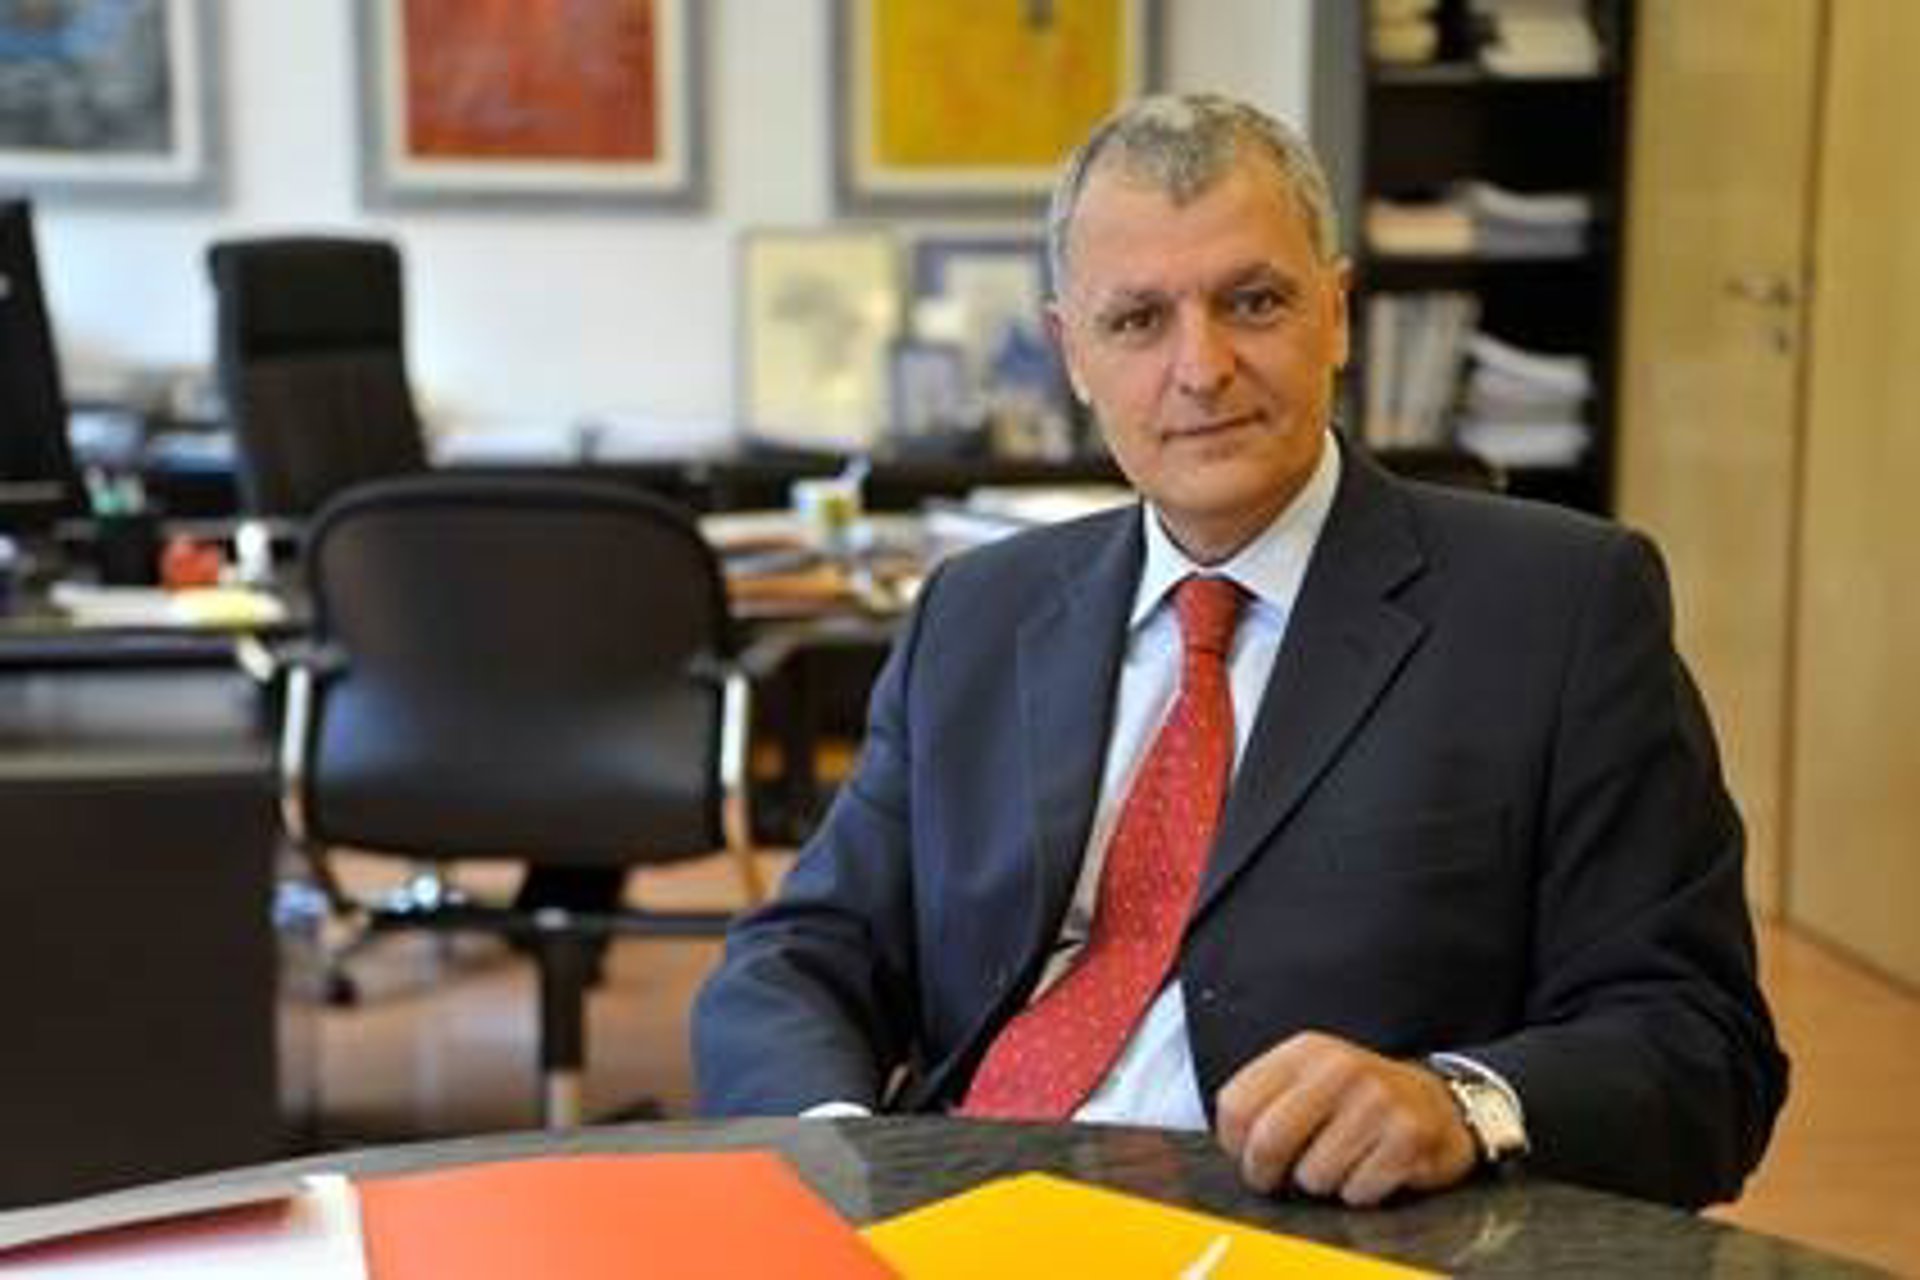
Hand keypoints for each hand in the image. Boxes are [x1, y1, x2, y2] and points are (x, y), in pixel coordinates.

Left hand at [1214, 1030, 1477, 1206]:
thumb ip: (1267, 1102)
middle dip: (1264, 1174)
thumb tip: (1231, 1146)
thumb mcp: (1310, 1081)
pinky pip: (1357, 1190)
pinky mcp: (1407, 1134)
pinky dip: (1359, 1192)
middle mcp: (1339, 1068)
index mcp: (1304, 1052)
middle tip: (1274, 1180)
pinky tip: (1371, 1169)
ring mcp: (1376, 1099)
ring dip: (1321, 1183)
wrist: (1438, 1103)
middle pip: (1268, 1140)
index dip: (1232, 1144)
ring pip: (1313, 1174)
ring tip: (1340, 1163)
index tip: (1243, 1156)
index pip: (1236, 1103)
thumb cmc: (1359, 1102)